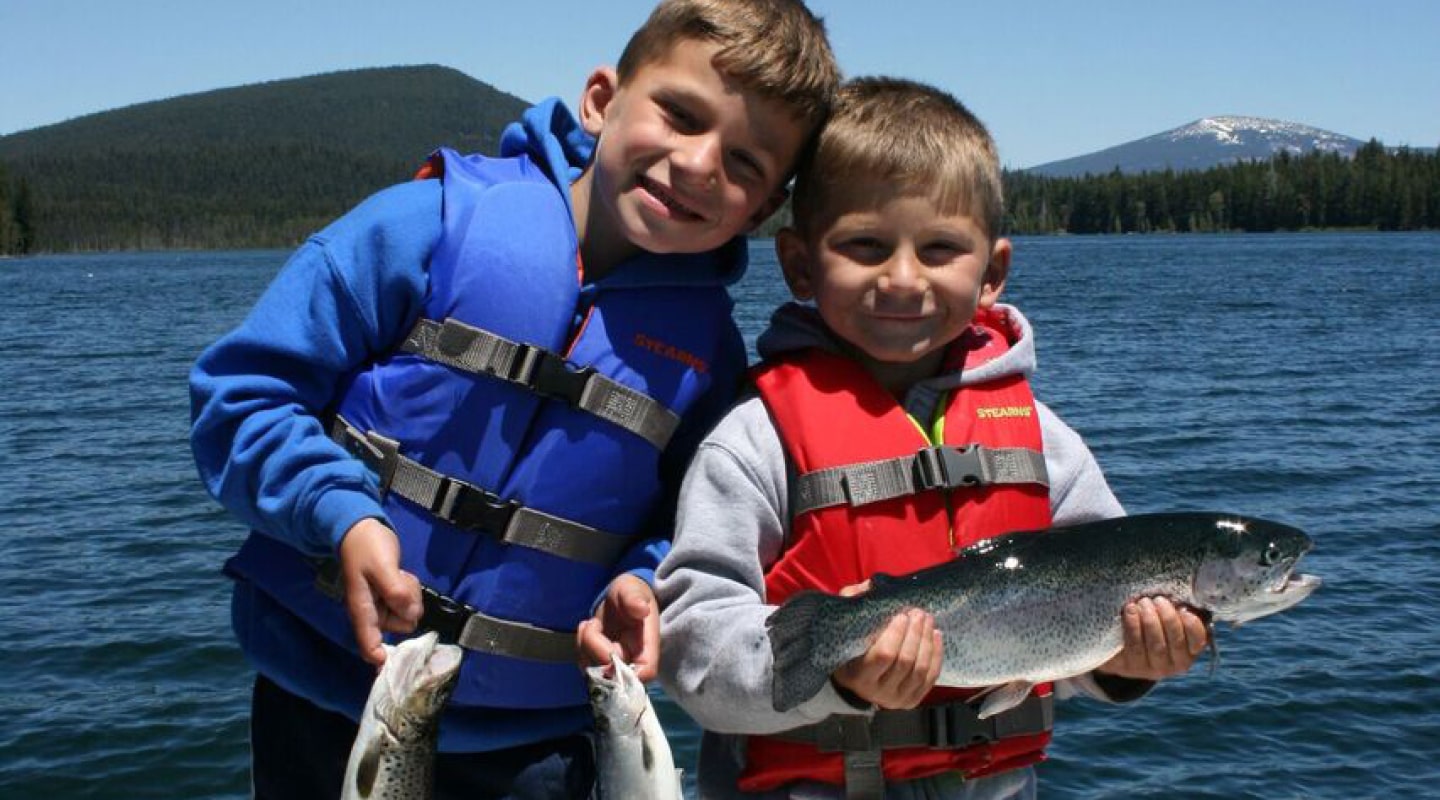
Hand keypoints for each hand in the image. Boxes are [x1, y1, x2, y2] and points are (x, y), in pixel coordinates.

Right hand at [339, 518, 421, 666]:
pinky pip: (410, 602)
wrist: (361, 529)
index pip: (370, 646)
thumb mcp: (382, 566)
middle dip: (407, 608)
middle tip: (400, 582)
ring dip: (410, 596)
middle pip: (401, 627)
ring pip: (409, 614)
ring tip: (398, 575)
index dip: (384, 660)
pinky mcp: (393, 597)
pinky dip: (410, 590)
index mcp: (362, 610)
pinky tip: (401, 575)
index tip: (401, 663)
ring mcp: (383, 605)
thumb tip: (410, 613)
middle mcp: (373, 613)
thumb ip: (395, 590)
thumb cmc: (367, 547)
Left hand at [577, 575, 659, 680]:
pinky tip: (587, 628)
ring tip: (592, 623)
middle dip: (596, 648)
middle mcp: (632, 660)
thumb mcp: (631, 589)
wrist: (619, 598)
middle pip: (612, 674)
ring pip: (593, 671)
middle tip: (594, 624)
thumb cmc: (629, 593)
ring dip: (585, 644)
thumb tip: (642, 610)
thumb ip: (634, 599)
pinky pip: (583, 663)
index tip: (614, 648)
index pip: (645, 672)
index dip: (626, 670)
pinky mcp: (599, 662)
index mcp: (646, 646)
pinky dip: (580, 645)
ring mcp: (614, 663)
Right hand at [831, 581, 942, 709]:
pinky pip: (931, 677)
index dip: (896, 634)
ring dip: (927, 641)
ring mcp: (897, 699)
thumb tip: (871, 586)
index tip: (901, 615)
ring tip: (928, 621)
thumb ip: (852, 603)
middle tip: (918, 613)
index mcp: (858, 677)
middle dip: (915, 633)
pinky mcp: (912, 701)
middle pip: (905, 661)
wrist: (857, 683)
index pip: (883, 655)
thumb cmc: (850, 649)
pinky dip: (936, 655)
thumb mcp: (845, 627)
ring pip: (920, 669)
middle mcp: (878, 693)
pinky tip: (937, 636)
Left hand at [1097, 596, 1208, 681]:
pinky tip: (1130, 610)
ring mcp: (1154, 668)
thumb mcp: (1165, 616)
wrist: (1119, 645)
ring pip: (1156, 645)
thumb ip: (1177, 609)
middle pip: (1176, 641)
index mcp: (1190, 649)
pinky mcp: (1132, 667)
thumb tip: (1181, 595)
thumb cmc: (1149, 622)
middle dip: (1167, 618)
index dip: (1192, 625)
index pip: (1198, 640)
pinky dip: (1133, 625)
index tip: (1183, 609)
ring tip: (1143, 603)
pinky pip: (1135, 646)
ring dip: (1150, 620)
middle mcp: (1175, 663)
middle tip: (1158, 600)